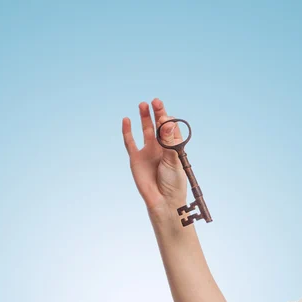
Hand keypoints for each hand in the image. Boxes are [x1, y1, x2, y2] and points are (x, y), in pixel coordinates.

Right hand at [122, 98, 187, 221]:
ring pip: (145, 130)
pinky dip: (128, 131)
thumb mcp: (174, 160)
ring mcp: (148, 151)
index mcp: (173, 147)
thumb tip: (166, 123)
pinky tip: (127, 120)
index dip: (167, 118)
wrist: (163, 201)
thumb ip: (169, 142)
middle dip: (157, 113)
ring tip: (143, 104)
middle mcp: (161, 147)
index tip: (164, 112)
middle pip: (158, 126)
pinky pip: (130, 142)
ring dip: (145, 117)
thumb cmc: (173, 182)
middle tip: (155, 101)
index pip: (170, 128)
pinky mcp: (136, 158)